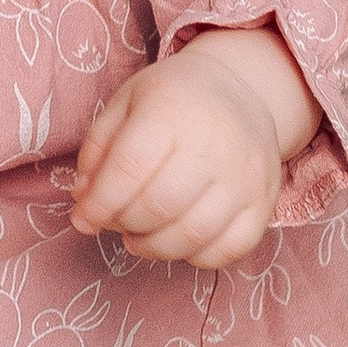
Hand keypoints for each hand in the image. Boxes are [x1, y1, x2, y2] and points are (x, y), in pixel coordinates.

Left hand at [67, 28, 321, 268]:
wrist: (241, 89)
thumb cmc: (172, 99)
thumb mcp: (126, 103)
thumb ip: (98, 149)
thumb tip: (84, 198)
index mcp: (170, 111)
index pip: (129, 169)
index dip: (99, 204)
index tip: (83, 220)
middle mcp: (214, 144)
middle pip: (159, 207)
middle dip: (125, 224)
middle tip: (115, 221)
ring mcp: (244, 177)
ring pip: (192, 235)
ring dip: (155, 247)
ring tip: (139, 237)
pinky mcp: (264, 203)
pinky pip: (229, 249)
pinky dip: (197, 257)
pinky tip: (179, 240)